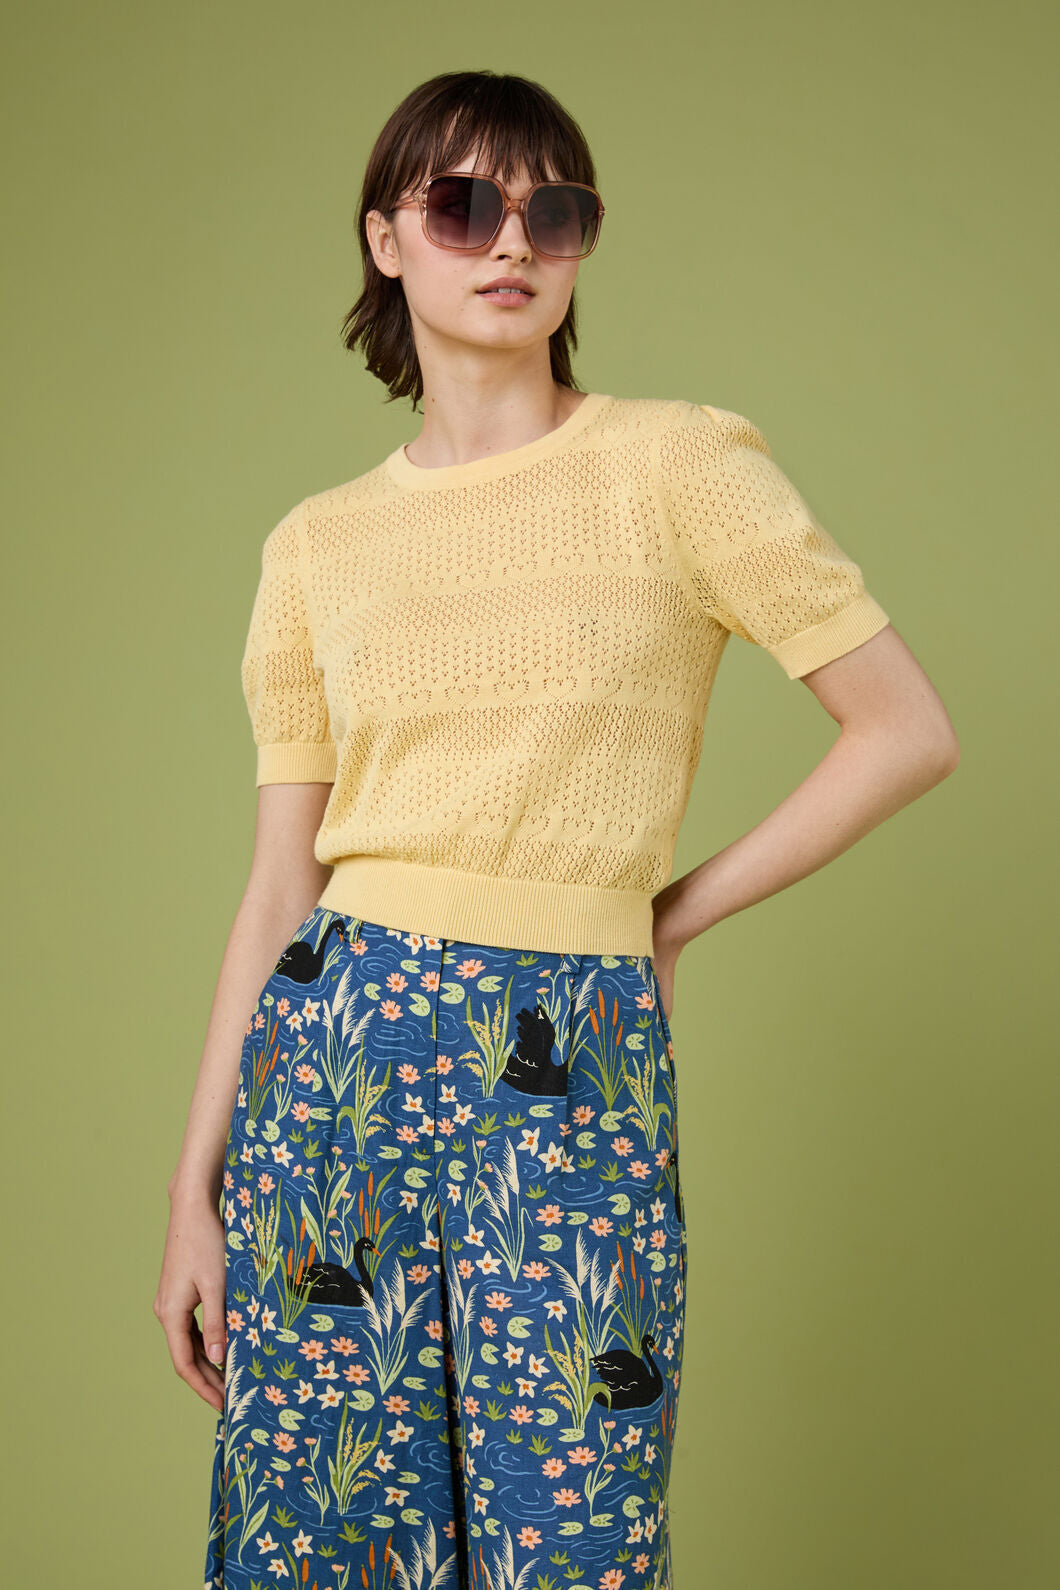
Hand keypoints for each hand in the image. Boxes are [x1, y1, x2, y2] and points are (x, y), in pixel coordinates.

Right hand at [154, 1190, 228, 1412]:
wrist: (192, 1209)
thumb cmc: (206, 1243)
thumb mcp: (216, 1286)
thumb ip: (216, 1324)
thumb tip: (216, 1361)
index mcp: (171, 1314)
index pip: (184, 1364)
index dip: (204, 1388)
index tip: (222, 1406)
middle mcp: (166, 1312)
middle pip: (186, 1356)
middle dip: (207, 1380)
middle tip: (230, 1400)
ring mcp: (171, 1302)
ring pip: (188, 1342)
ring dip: (207, 1362)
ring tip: (230, 1380)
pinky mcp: (179, 1292)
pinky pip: (191, 1326)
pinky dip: (206, 1342)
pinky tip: (223, 1348)